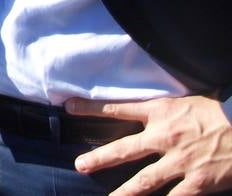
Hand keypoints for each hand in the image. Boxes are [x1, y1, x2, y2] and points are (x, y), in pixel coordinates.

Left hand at [68, 93, 231, 193]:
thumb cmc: (221, 109)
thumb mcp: (188, 99)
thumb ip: (167, 107)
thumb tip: (151, 103)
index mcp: (161, 112)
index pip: (118, 108)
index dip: (91, 107)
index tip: (68, 107)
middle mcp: (165, 137)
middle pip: (124, 149)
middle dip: (100, 157)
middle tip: (79, 165)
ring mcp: (180, 161)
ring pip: (146, 180)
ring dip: (125, 192)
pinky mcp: (198, 182)